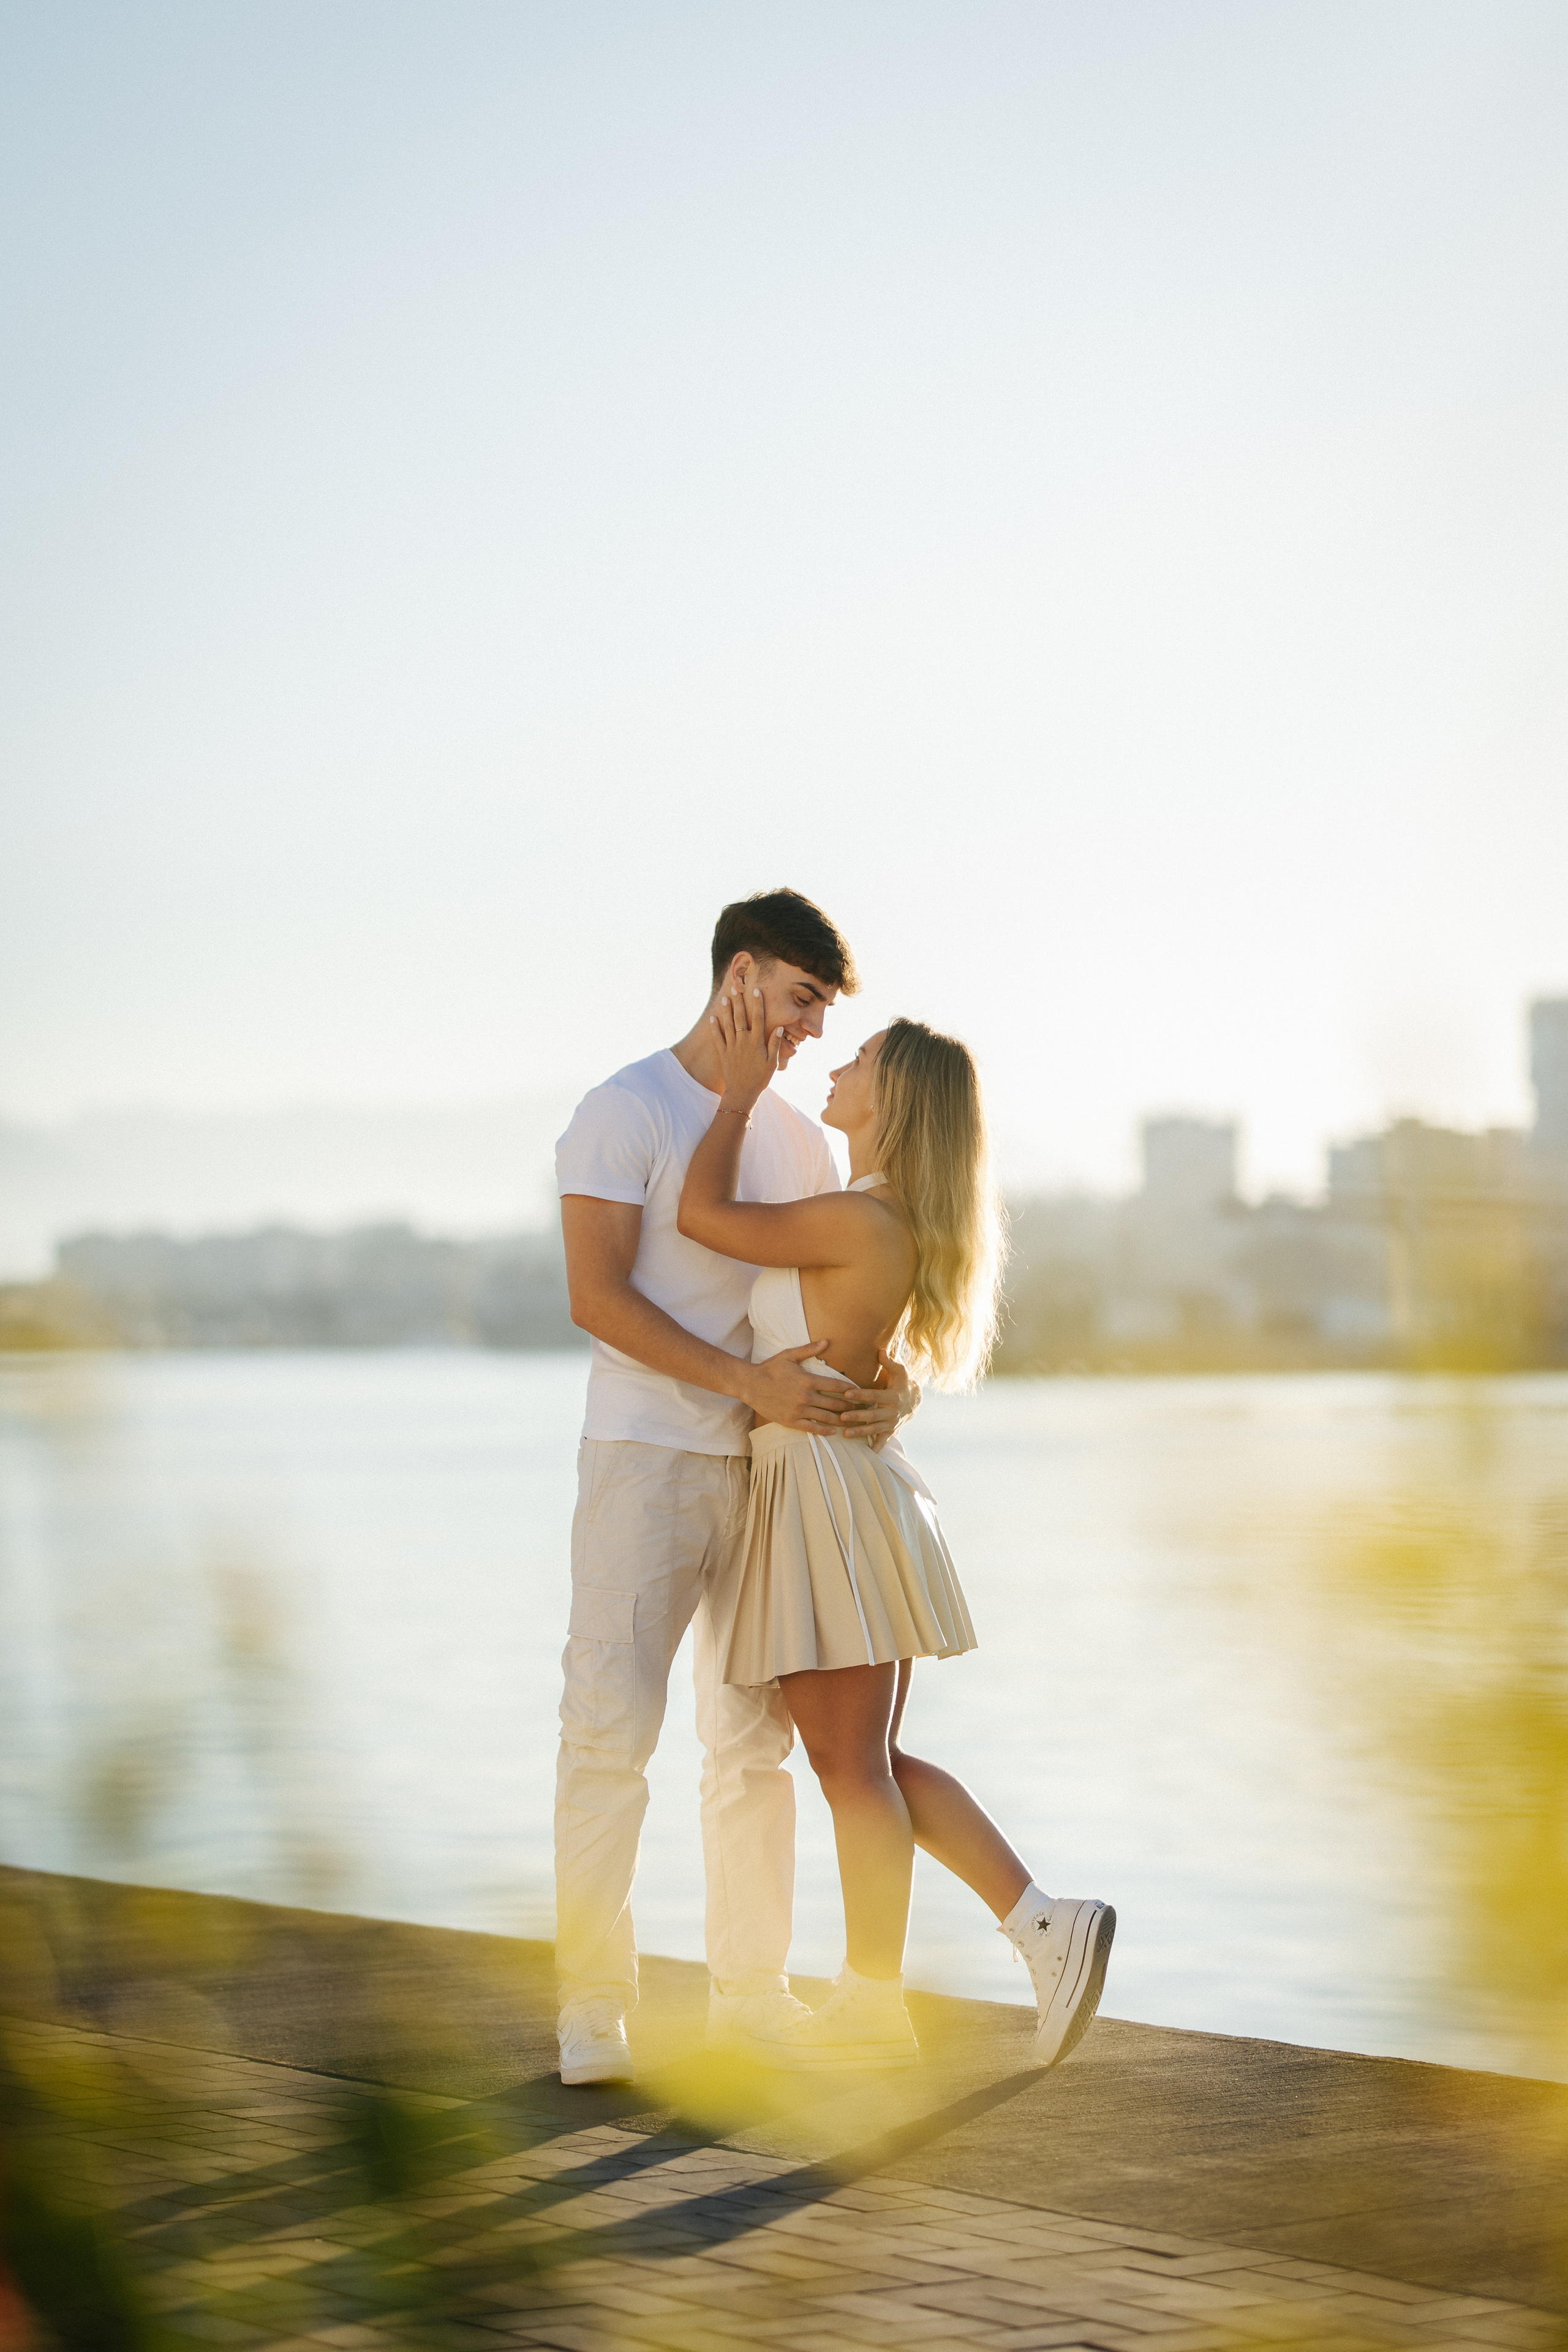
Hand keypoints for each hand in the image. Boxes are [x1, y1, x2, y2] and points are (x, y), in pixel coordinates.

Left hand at [710, 984, 785, 1110]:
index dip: (757, 1004)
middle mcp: (743, 1041)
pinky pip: (718, 1037)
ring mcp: (732, 1046)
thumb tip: (780, 1028)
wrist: (742, 1092)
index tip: (756, 991)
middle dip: (739, 1002)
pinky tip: (713, 1018)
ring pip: (728, 1024)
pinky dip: (715, 1027)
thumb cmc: (760, 1078)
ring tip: (725, 999)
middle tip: (736, 988)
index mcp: (756, 1042)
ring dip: (726, 1011)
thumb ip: (775, 1044)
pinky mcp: (723, 1053)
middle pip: (741, 1017)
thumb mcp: (772, 1063)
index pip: (758, 1018)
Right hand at [742, 1342, 854, 1432]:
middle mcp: (806, 1396)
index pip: (836, 1385)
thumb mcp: (789, 1355)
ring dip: (841, 1420)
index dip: (850, 1390)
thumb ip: (809, 1349)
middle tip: (861, 1408)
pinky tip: (834, 1431)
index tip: (860, 1392)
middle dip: (850, 1406)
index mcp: (808, 1380)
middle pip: (835, 1403)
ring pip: (826, 1417)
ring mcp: (799, 1410)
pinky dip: (824, 1431)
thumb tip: (826, 1341)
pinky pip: (812, 1428)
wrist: (750, 1385)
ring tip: (852, 1421)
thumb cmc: (770, 1368)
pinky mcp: (791, 1421)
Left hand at [837, 1350, 920, 1448]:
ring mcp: (892, 1423)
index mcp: (892, 1396)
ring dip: (861, 1432)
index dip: (860, 1395)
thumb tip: (881, 1349)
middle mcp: (892, 1411)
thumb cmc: (904, 1382)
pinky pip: (883, 1440)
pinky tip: (867, 1453)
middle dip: (857, 1417)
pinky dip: (877, 1447)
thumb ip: (889, 1362)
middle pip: (872, 1415)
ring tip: (846, 1434)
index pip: (874, 1395)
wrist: (916, 1399)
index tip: (846, 1393)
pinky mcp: (891, 1430)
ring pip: (875, 1429)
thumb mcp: (900, 1370)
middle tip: (842, 1417)